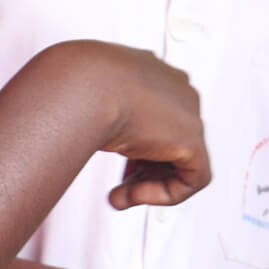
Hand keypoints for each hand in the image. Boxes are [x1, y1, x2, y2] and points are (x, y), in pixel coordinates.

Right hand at [47, 41, 210, 208]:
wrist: (80, 85)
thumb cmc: (73, 87)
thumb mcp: (87, 98)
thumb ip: (99, 114)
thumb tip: (91, 138)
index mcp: (152, 71)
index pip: (156, 116)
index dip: (136, 148)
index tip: (115, 162)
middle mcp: (175, 87)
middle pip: (170, 140)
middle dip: (143, 170)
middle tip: (116, 190)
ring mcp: (188, 111)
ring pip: (181, 161)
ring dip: (147, 186)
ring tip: (117, 198)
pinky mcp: (193, 138)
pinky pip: (194, 178)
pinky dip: (165, 194)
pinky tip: (134, 195)